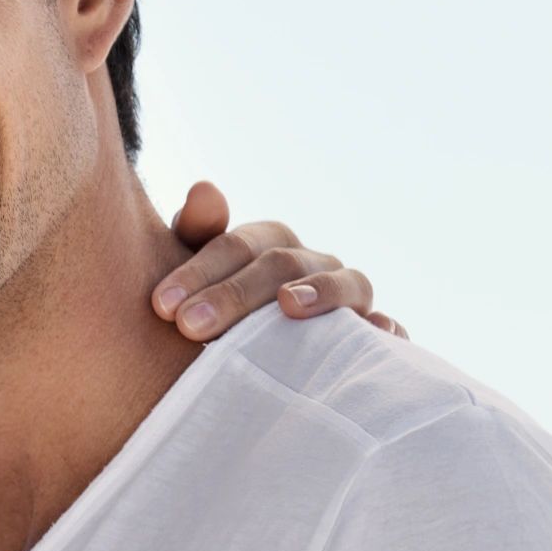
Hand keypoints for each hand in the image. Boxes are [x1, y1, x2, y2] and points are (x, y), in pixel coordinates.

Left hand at [154, 178, 405, 342]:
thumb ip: (194, 235)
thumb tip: (204, 188)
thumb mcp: (197, 277)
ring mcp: (349, 301)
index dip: (199, 271)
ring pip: (346, 284)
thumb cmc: (217, 315)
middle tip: (189, 326)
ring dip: (321, 291)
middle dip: (235, 293)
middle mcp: (313, 266)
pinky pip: (390, 330)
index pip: (238, 245)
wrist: (252, 362)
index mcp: (269, 247)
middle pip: (282, 265)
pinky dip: (388, 328)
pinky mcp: (373, 339)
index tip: (161, 305)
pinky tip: (377, 332)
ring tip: (287, 306)